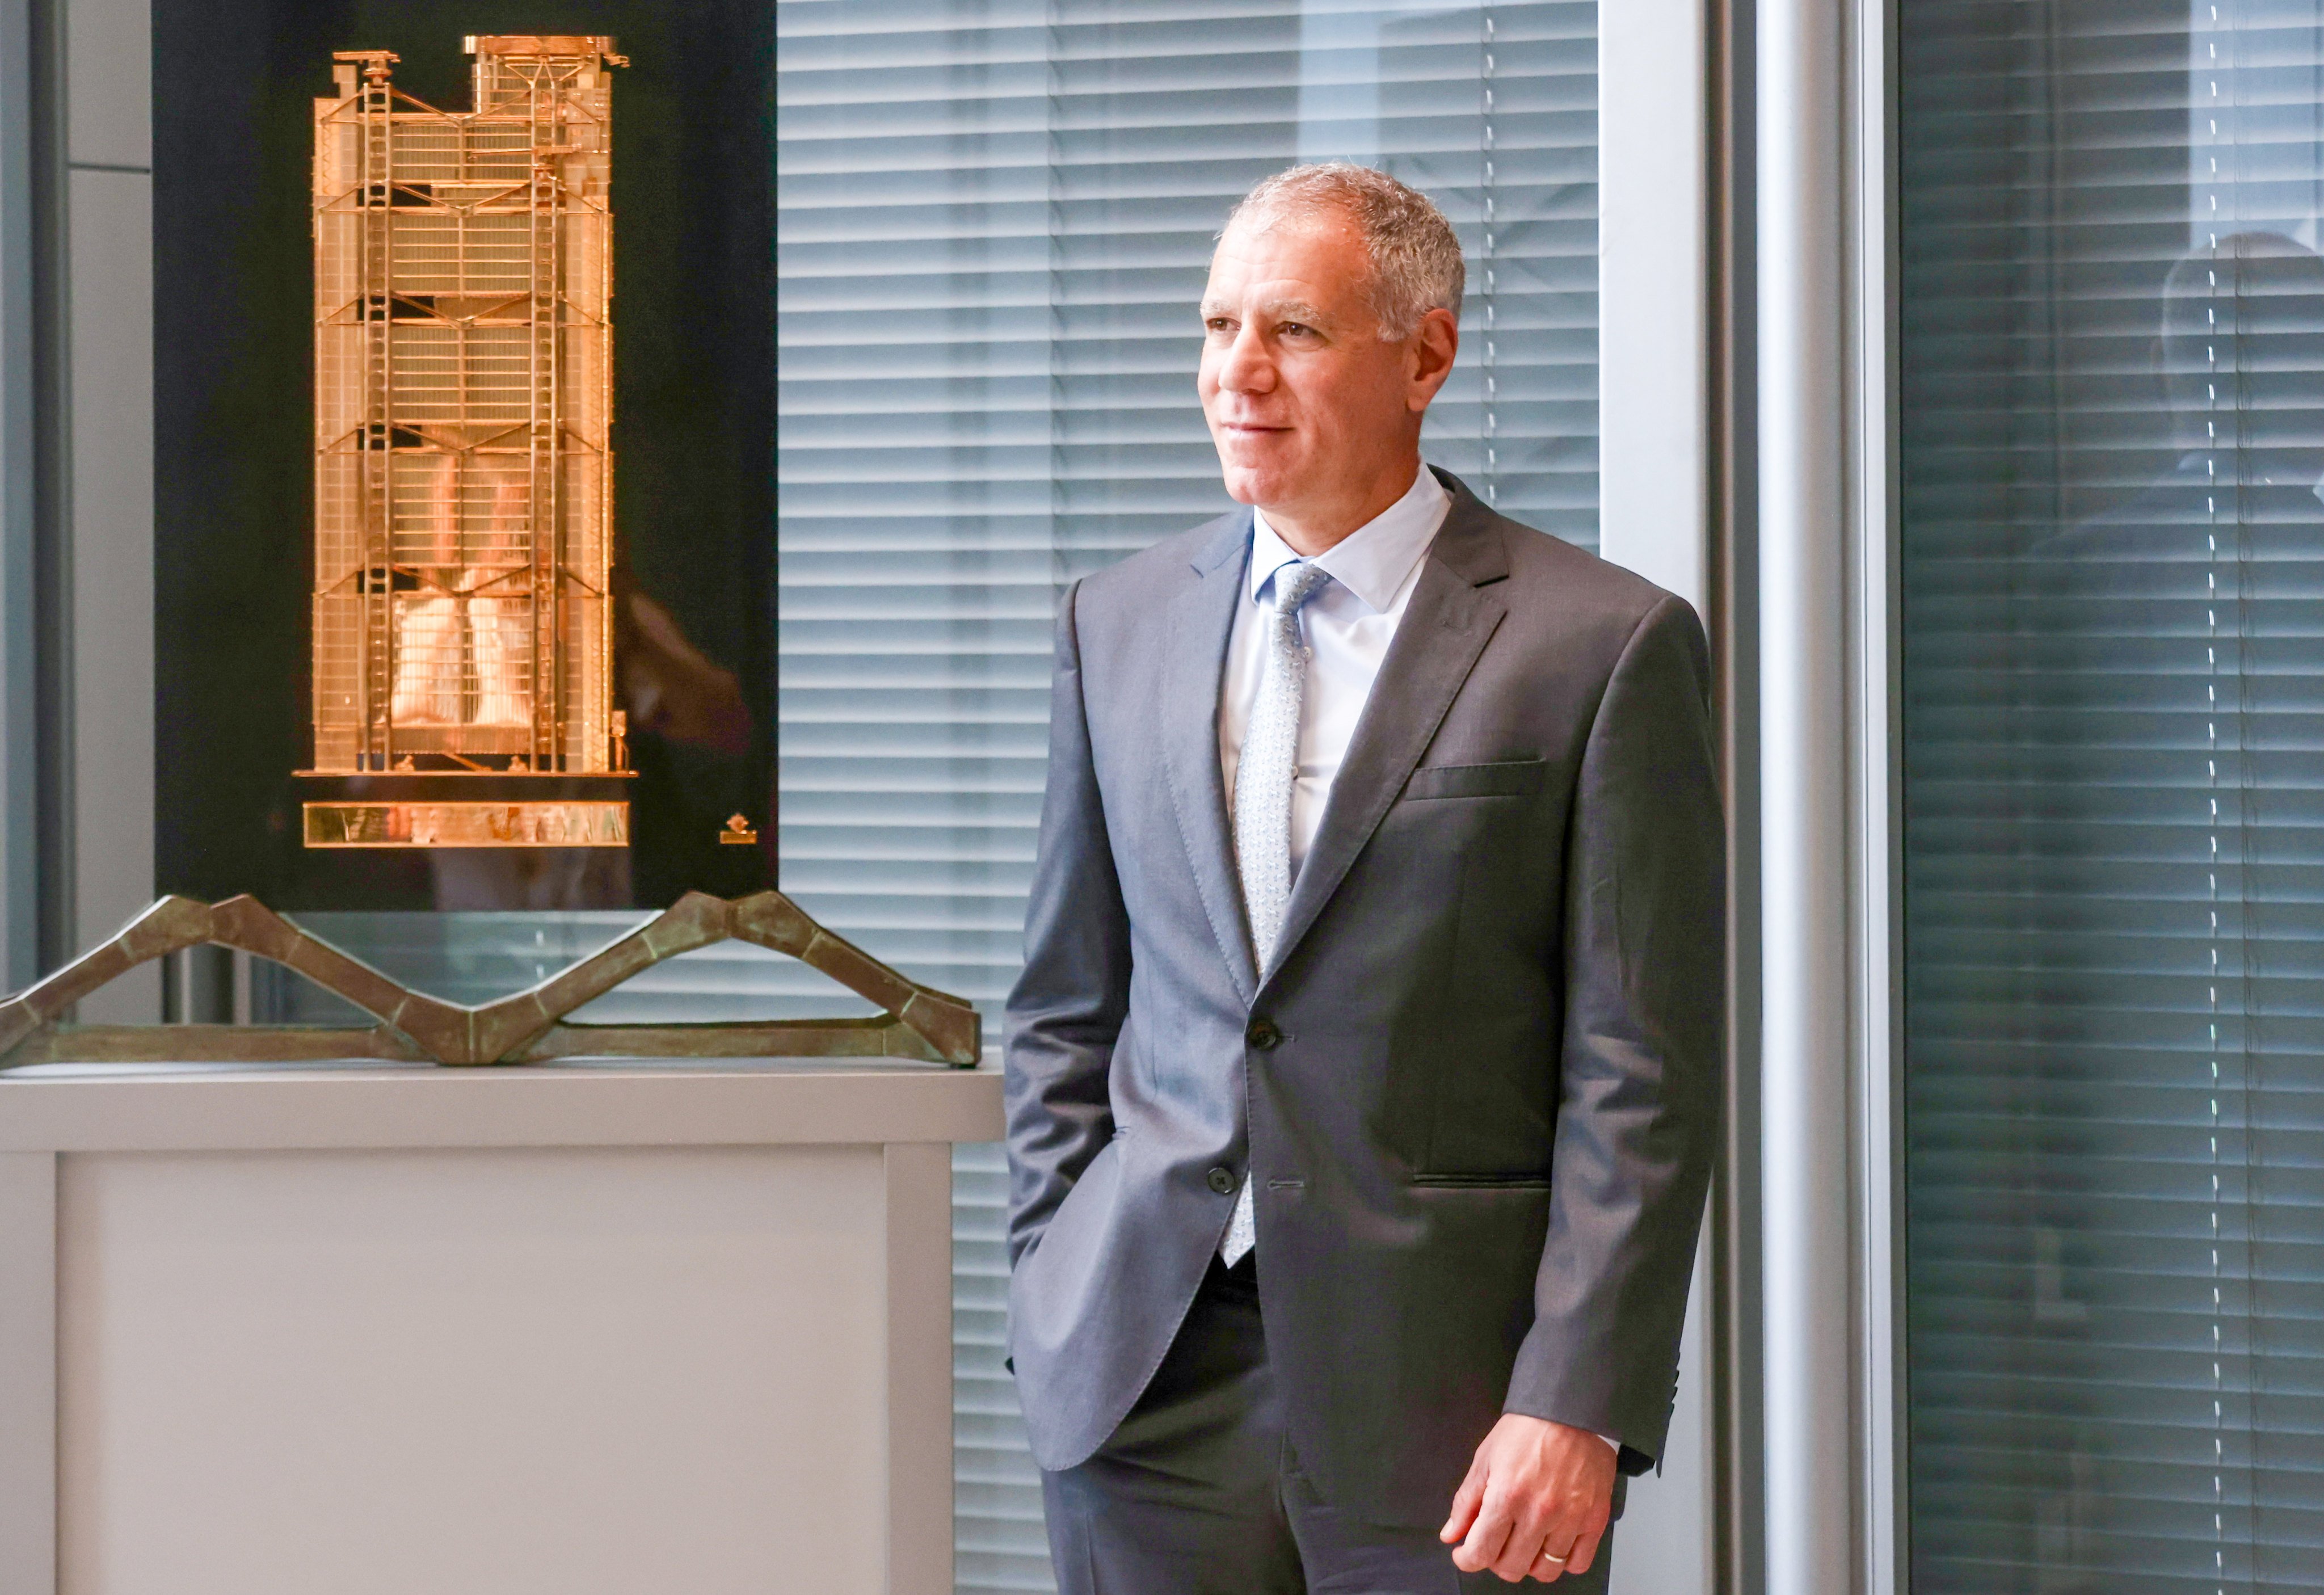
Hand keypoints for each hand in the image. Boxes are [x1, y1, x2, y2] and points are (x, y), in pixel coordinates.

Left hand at [1438, 1413, 1615, 1582]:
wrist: (1569, 1410)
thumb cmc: (1527, 1430)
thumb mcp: (1485, 1459)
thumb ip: (1466, 1502)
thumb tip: (1452, 1534)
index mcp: (1507, 1495)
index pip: (1481, 1552)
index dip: (1466, 1559)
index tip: (1465, 1554)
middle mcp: (1539, 1512)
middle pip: (1512, 1567)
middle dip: (1495, 1560)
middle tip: (1495, 1543)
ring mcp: (1570, 1518)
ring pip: (1545, 1571)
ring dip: (1529, 1563)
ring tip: (1524, 1544)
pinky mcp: (1595, 1519)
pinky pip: (1577, 1563)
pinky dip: (1563, 1561)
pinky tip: (1552, 1544)